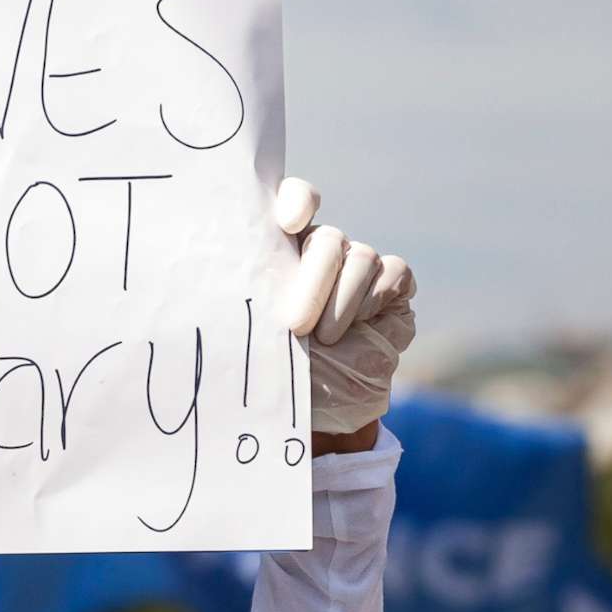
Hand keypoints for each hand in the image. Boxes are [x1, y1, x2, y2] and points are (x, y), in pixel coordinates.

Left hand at [273, 179, 415, 443]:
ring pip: (359, 256)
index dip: (298, 201)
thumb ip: (247, 304)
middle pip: (326, 238)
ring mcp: (358, 266)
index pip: (294, 202)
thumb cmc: (272, 372)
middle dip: (313, 279)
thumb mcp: (250, 338)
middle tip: (295, 324)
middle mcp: (320, 252)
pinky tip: (359, 324)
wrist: (316, 411)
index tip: (289, 223)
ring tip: (324, 339)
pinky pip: (391, 273)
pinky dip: (373, 299)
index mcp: (280, 252)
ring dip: (341, 300)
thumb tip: (218, 283)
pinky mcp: (392, 284)